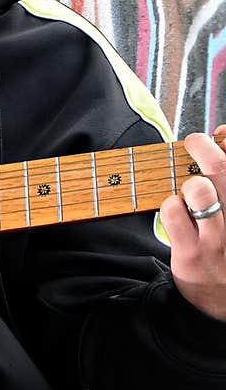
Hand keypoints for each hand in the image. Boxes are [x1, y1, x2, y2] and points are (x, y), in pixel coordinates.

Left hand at [159, 125, 225, 320]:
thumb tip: (220, 137)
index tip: (219, 137)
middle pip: (220, 166)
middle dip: (201, 145)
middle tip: (193, 144)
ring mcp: (219, 237)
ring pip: (196, 186)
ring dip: (187, 182)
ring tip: (189, 193)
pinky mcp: (193, 252)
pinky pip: (172, 209)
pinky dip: (170, 205)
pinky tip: (178, 215)